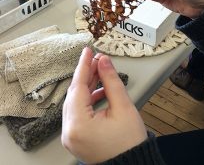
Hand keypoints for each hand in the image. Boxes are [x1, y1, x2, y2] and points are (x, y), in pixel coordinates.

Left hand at [62, 48, 146, 163]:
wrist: (132, 164)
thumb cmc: (129, 143)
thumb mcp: (123, 107)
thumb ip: (111, 81)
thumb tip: (104, 61)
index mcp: (78, 125)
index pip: (78, 87)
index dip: (84, 66)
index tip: (88, 51)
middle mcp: (69, 132)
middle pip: (75, 94)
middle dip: (86, 74)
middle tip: (96, 58)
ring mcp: (71, 136)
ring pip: (76, 102)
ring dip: (88, 86)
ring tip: (100, 72)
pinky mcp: (76, 137)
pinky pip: (78, 112)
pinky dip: (88, 99)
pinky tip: (100, 90)